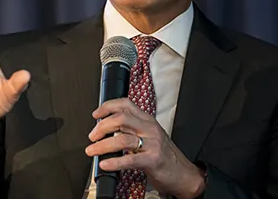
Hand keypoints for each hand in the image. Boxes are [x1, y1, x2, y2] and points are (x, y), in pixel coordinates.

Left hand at [85, 98, 204, 197]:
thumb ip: (131, 129)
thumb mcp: (149, 136)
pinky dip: (114, 162)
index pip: (126, 104)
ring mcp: (153, 144)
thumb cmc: (164, 156)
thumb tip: (105, 128)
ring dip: (102, 145)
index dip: (107, 107)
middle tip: (92, 136)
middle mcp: (150, 129)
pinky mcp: (153, 160)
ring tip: (92, 150)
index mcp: (147, 120)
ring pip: (122, 139)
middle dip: (102, 127)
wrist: (184, 174)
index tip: (95, 114)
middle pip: (121, 119)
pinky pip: (130, 159)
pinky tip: (105, 164)